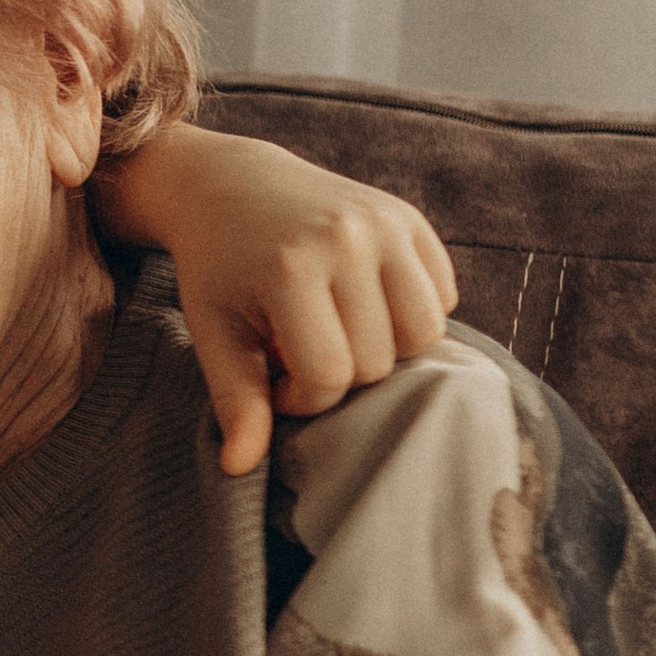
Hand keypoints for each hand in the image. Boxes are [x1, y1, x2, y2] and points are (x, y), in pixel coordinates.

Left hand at [95, 121, 456, 475]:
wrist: (234, 185)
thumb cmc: (218, 270)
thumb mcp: (213, 333)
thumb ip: (235, 400)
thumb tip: (240, 469)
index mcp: (292, 268)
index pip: (331, 375)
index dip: (302, 396)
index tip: (274, 376)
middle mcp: (348, 239)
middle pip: (380, 361)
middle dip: (341, 373)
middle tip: (300, 350)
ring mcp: (386, 223)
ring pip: (424, 333)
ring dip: (385, 349)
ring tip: (338, 332)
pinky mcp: (410, 218)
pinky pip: (441, 296)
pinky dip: (410, 314)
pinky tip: (363, 302)